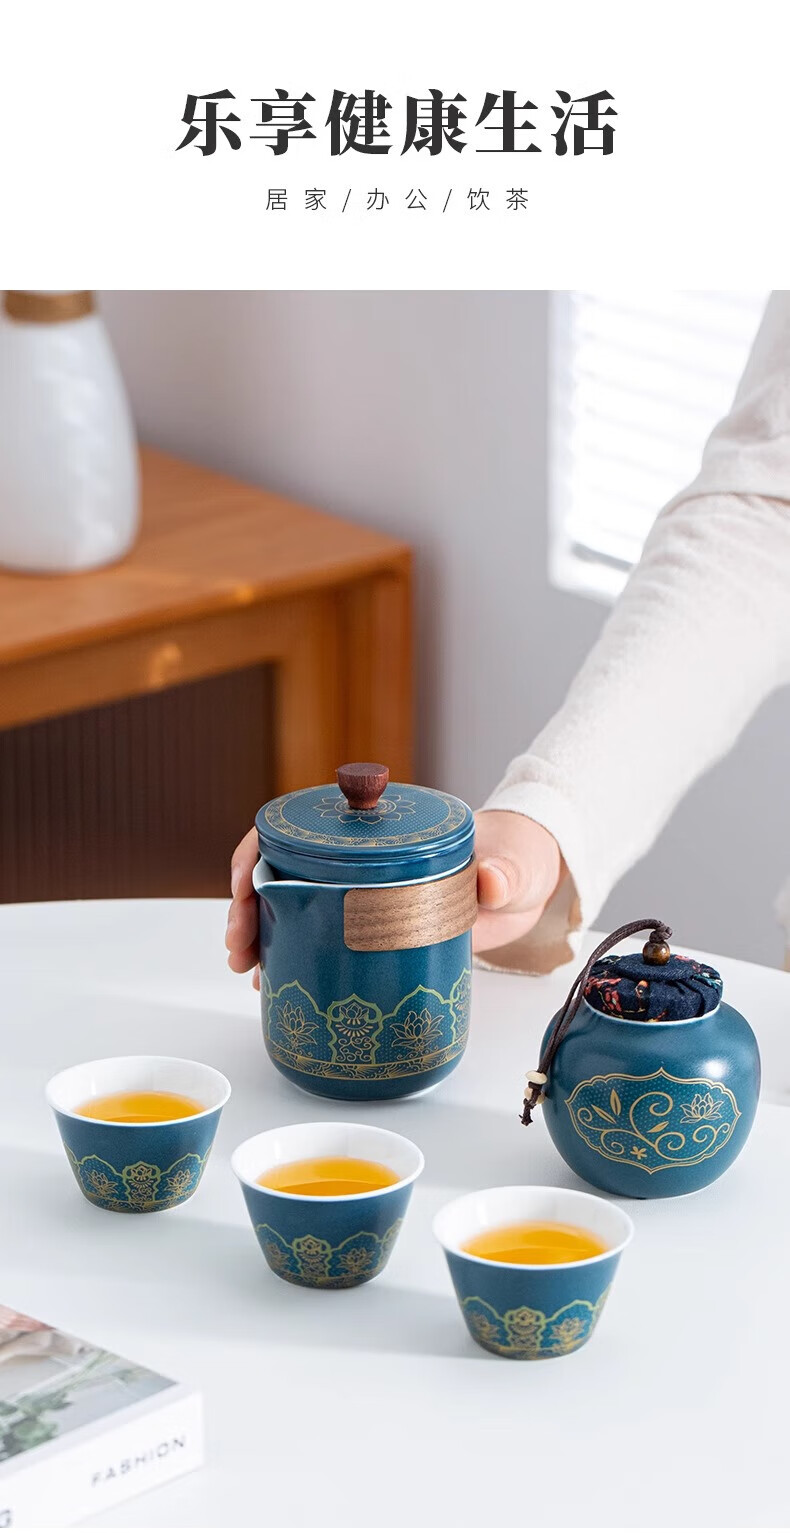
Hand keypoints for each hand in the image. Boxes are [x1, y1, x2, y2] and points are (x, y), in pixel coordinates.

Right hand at [226, 809, 561, 981]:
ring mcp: (362, 891)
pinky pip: (319, 934)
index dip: (259, 850)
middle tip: (239, 945)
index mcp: (381, 827)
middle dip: (248, 903)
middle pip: (283, 868)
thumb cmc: (518, 856)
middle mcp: (361, 855)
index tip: (245, 884)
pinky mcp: (372, 926)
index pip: (300, 825)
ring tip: (247, 967)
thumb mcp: (515, 861)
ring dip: (260, 931)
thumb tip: (492, 882)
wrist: (532, 884)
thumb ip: (505, 870)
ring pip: (292, 903)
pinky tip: (271, 979)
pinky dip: (290, 953)